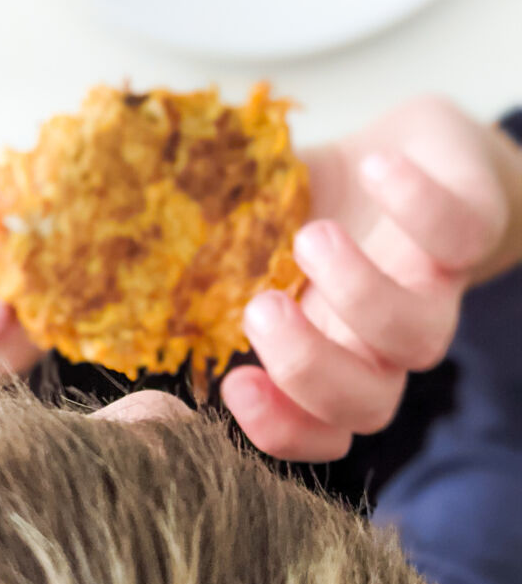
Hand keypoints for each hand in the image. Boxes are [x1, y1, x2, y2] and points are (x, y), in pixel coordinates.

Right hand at [222, 96, 521, 461]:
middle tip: (259, 308)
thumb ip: (204, 254)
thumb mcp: (255, 233)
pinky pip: (463, 233)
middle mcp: (383, 340)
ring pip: (418, 339)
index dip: (280, 426)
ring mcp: (432, 288)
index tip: (232, 383)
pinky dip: (417, 205)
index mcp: (331, 352)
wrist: (417, 155)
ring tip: (310, 237)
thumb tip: (110, 253)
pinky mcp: (473, 225)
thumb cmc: (324, 206)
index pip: (318, 427)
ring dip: (357, 294)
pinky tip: (375, 169)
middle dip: (307, 369)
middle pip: (369, 405)